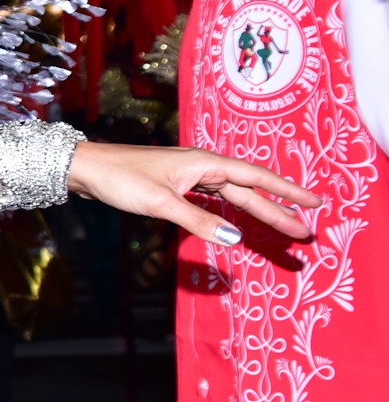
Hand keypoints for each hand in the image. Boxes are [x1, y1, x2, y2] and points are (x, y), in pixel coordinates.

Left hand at [67, 141, 317, 246]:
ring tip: (283, 227)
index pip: (256, 177)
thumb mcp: (161, 203)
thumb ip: (198, 221)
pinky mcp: (175, 186)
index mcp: (204, 163)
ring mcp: (188, 176)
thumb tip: (235, 238)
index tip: (315, 203)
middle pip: (248, 190)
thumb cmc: (121, 179)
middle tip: (306, 230)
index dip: (287, 191)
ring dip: (257, 210)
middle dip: (278, 209)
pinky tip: (238, 219)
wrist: (86, 168)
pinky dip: (230, 211)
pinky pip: (213, 199)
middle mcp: (201, 167)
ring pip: (232, 196)